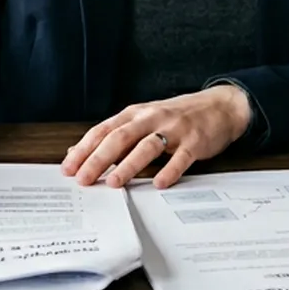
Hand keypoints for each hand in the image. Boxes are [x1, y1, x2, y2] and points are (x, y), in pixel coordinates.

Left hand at [62, 86, 252, 189]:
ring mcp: (174, 129)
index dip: (84, 149)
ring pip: (147, 146)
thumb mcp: (142, 120)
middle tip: (84, 179)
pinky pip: (181, 157)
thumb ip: (114, 135)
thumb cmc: (176, 116)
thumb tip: (79, 152)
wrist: (219, 106)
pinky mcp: (194, 141)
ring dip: (129, 165)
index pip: (103, 131)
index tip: (68, 169)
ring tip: (114, 182)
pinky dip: (170, 170)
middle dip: (99, 159)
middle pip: (120, 137)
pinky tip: (160, 183)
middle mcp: (151, 118)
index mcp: (135, 114)